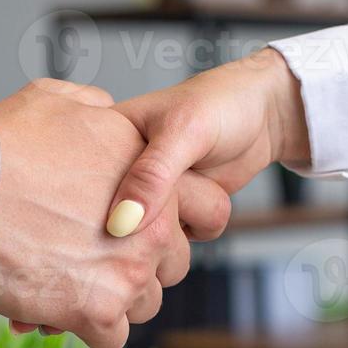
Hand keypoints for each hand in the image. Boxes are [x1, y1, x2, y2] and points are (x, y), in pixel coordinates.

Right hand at [0, 79, 228, 347]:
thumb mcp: (53, 99)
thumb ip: (93, 106)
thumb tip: (104, 109)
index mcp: (151, 173)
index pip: (208, 207)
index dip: (176, 220)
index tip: (143, 227)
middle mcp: (153, 224)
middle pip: (174, 264)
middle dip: (140, 264)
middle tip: (96, 258)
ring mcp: (129, 270)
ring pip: (144, 303)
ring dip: (113, 299)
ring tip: (71, 282)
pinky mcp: (98, 310)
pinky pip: (112, 336)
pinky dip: (87, 328)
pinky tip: (60, 309)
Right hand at [105, 47, 311, 237]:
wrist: (263, 116)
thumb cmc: (222, 104)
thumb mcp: (184, 131)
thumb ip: (153, 175)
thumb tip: (121, 222)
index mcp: (106, 138)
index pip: (83, 183)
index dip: (92, 204)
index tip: (123, 210)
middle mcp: (120, 171)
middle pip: (110, 218)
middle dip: (143, 221)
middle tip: (174, 195)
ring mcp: (146, 195)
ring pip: (142, 236)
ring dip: (170, 229)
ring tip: (192, 188)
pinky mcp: (170, 214)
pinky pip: (168, 242)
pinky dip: (188, 232)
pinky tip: (199, 210)